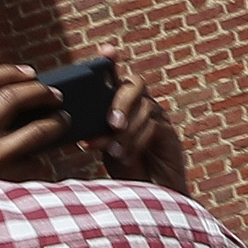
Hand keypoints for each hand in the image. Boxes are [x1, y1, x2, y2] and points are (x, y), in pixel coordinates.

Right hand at [0, 63, 70, 181]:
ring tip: (63, 120)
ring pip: (35, 131)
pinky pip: (32, 164)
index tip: (29, 73)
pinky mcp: (4, 179)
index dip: (10, 72)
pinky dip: (40, 161)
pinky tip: (41, 160)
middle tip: (54, 95)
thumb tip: (11, 103)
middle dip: (40, 92)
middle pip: (13, 98)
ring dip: (55, 123)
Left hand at [94, 62, 189, 194]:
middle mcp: (141, 106)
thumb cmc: (126, 171)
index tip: (106, 50)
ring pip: (145, 107)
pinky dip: (137, 140)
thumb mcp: (106, 148)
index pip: (117, 76)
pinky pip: (154, 125)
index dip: (112, 61)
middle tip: (111, 123)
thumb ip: (98, 134)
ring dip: (127, 130)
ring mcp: (158, 118)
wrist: (151, 197)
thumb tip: (79, 131)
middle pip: (135, 84)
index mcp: (122, 105)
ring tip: (113, 151)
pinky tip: (125, 155)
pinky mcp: (169, 134)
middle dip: (121, 100)